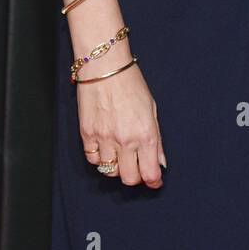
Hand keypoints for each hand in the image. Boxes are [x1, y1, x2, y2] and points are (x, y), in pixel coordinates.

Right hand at [78, 61, 165, 187]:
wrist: (105, 68)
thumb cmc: (131, 84)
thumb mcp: (152, 109)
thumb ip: (156, 139)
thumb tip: (160, 161)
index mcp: (146, 134)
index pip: (150, 172)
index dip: (154, 181)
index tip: (155, 181)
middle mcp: (125, 140)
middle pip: (130, 178)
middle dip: (136, 177)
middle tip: (138, 168)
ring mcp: (105, 139)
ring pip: (110, 172)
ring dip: (117, 167)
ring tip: (121, 155)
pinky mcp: (87, 135)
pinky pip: (93, 160)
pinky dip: (100, 159)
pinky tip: (106, 148)